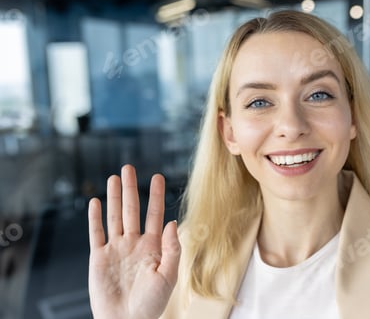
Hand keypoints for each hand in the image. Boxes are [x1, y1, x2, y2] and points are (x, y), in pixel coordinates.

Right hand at [88, 165, 180, 318]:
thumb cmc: (151, 303)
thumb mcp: (169, 275)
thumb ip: (172, 248)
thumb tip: (173, 222)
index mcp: (153, 246)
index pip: (155, 214)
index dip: (156, 196)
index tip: (158, 177)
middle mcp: (134, 243)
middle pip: (132, 209)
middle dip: (131, 189)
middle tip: (129, 167)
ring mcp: (116, 249)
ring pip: (114, 217)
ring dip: (113, 197)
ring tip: (114, 178)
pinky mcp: (99, 258)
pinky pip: (96, 233)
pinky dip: (95, 218)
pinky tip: (96, 202)